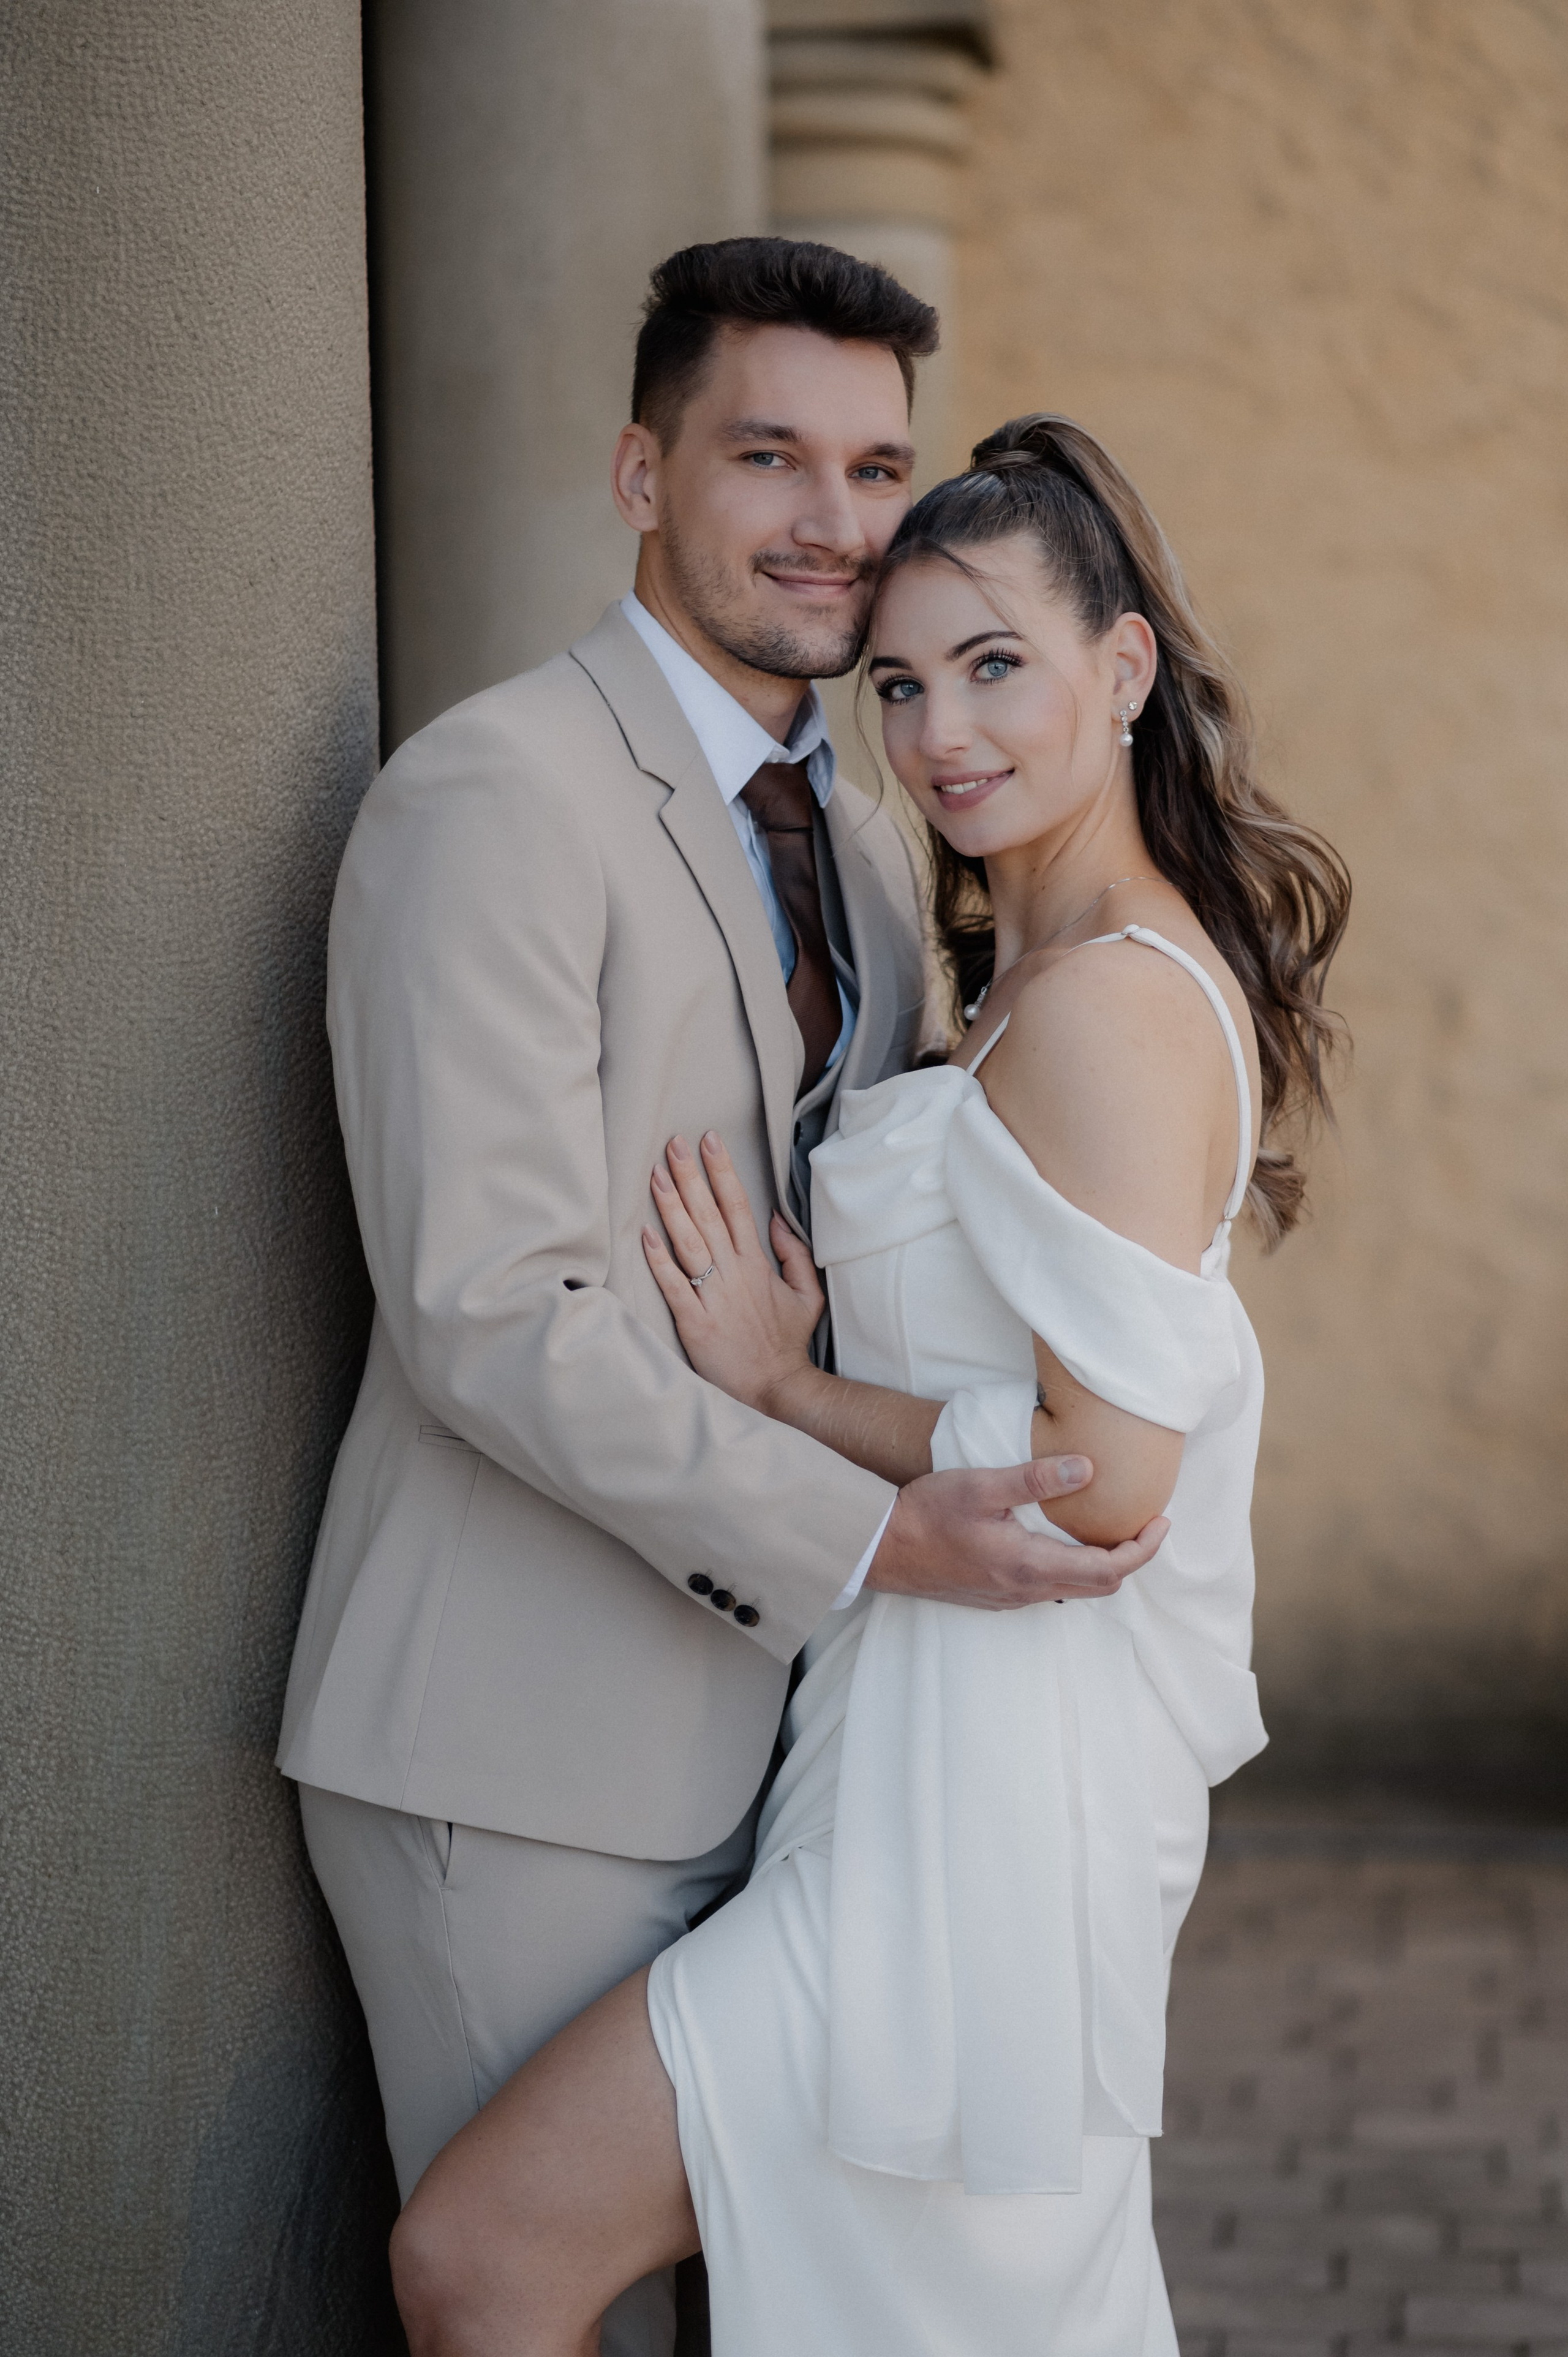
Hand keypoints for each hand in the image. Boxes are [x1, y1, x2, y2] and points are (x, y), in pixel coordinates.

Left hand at [643, 1132, 824, 1415]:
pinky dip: (659, 1260)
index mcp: (757, 1264)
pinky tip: (645, 1234)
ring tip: (655, 1174)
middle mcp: (734, 1274)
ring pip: (689, 1243)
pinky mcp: (696, 1323)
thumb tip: (779, 1219)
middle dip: (691, 1175)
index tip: (708, 1140)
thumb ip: (795, 1255)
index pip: (738, 1206)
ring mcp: (714, 1297)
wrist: (776, 1388)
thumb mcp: (808, 1295)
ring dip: (671, 1207)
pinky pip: (674, 1285)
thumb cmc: (787, 1343)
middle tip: (673, 1143)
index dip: (722, 1171)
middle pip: (709, 1215)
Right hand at [868, 1457, 1168, 1607]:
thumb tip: (1087, 1469)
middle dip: (1131, 1557)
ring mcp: (1010, 1598)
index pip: (1109, 1569)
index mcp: (1030, 1564)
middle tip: (1146, 1524)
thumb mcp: (980, 1485)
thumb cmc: (925, 1514)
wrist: (879, 1550)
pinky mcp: (996, 1596)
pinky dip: (1073, 1567)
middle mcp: (1026, 1590)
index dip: (1143, 1549)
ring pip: (1076, 1589)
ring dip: (1102, 1564)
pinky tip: (1064, 1541)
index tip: (1160, 1522)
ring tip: (1112, 1529)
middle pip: (1100, 1586)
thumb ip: (1034, 1478)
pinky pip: (1050, 1588)